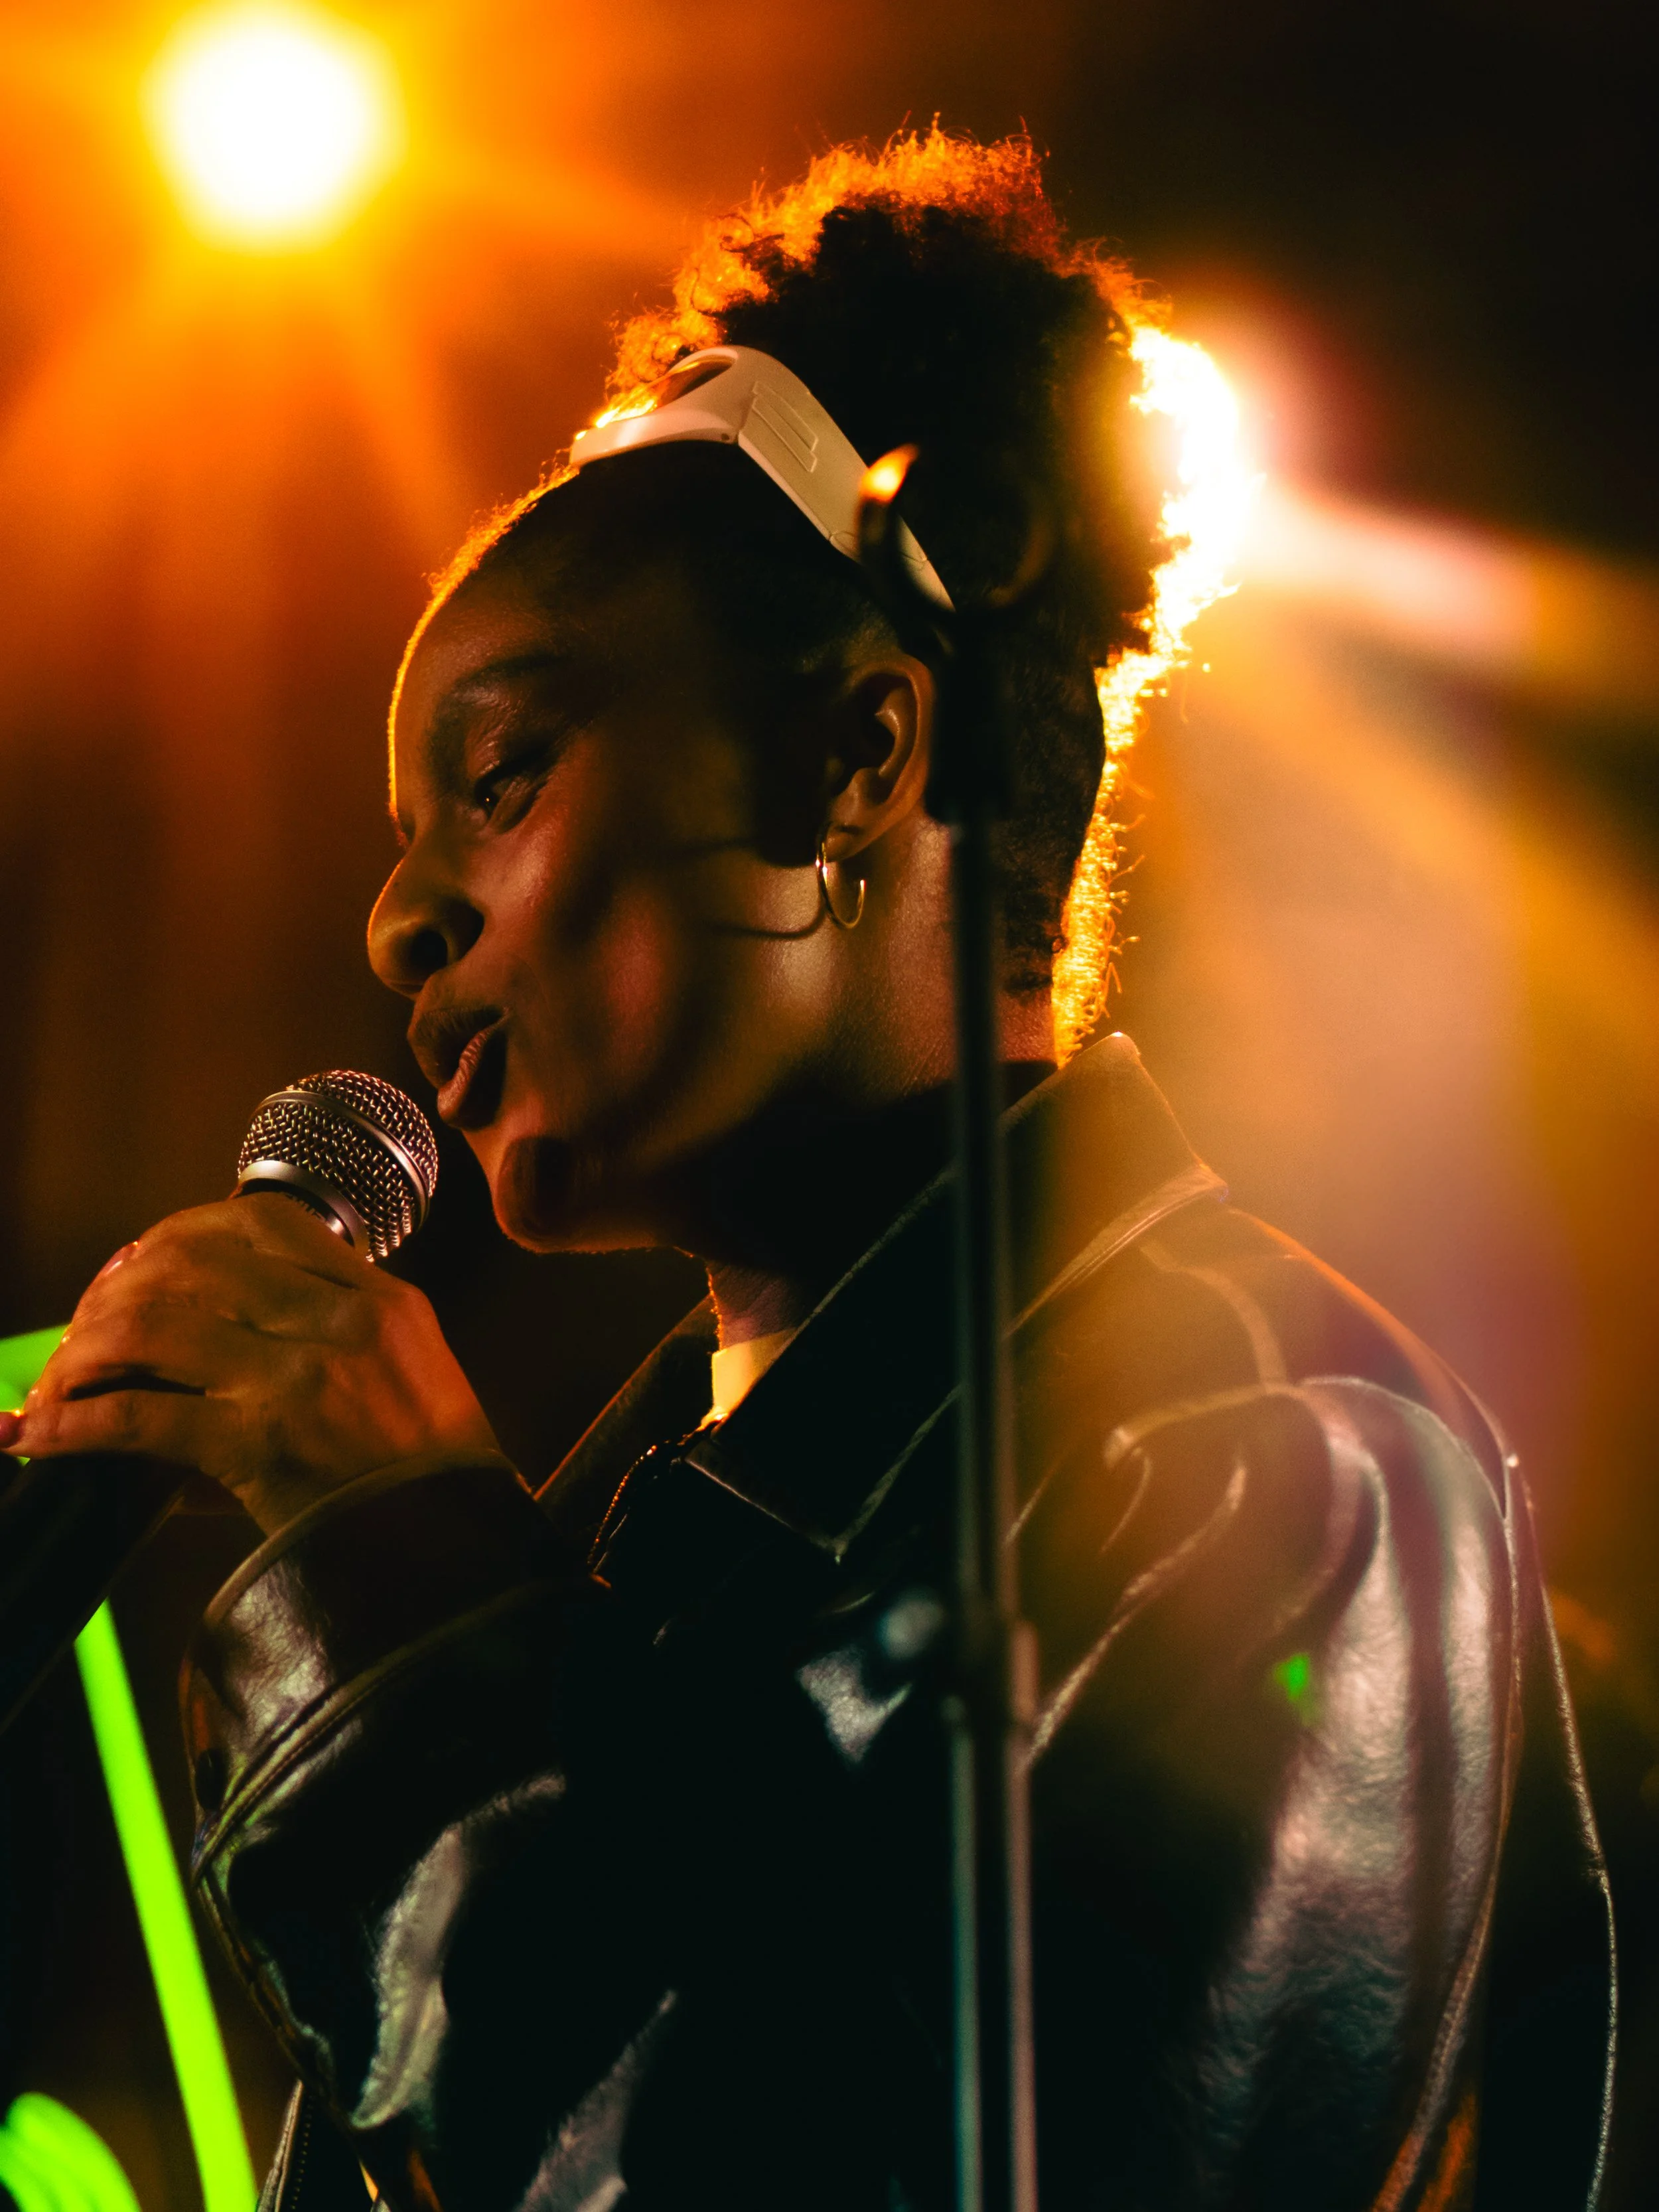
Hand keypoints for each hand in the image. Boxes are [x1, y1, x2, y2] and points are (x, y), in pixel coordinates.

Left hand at [0, 1196, 501, 1533]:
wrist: (467, 1553)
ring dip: (81, 1352)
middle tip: (83, 1330)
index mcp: (378, 1298)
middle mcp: (339, 1322)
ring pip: (150, 1325)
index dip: (178, 1233)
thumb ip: (331, 1334)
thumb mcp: (406, 1370)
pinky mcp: (261, 1445)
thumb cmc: (433, 1476)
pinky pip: (137, 1417)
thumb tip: (215, 1337)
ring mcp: (300, 1378)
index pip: (259, 1221)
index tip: (140, 1264)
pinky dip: (72, 1425)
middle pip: (189, 1260)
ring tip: (57, 1384)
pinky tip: (42, 1435)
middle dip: (115, 1289)